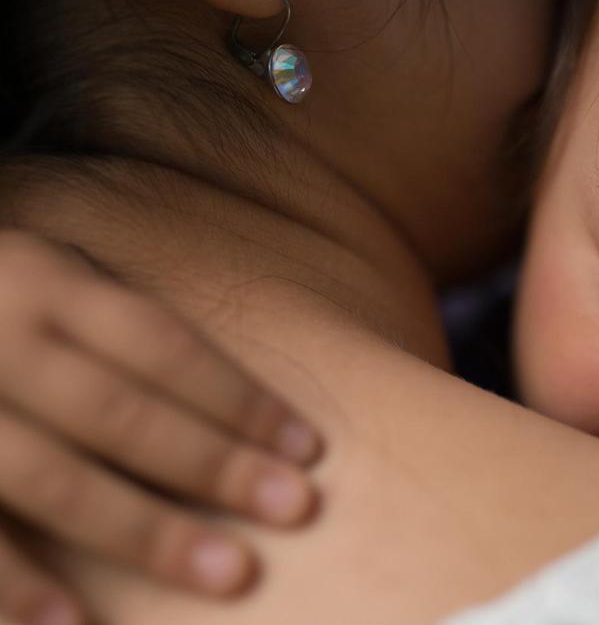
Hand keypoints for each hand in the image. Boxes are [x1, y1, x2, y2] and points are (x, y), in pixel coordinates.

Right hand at [0, 232, 322, 624]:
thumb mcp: (43, 277)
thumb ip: (110, 321)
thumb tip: (227, 398)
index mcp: (46, 284)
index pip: (164, 345)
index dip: (239, 397)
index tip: (308, 447)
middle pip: (121, 411)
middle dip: (212, 466)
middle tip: (295, 509)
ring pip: (49, 476)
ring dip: (139, 531)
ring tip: (226, 575)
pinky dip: (11, 583)